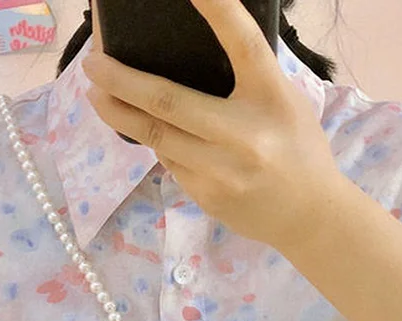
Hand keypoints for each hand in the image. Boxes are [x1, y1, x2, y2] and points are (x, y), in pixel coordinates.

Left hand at [81, 0, 346, 253]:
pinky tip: (144, 130)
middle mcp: (244, 134)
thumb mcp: (285, 102)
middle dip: (120, 80)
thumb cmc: (298, 150)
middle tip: (91, 63)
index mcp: (271, 98)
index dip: (217, 9)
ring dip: (119, 114)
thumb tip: (191, 55)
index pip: (242, 44)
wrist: (309, 218)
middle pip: (167, 101)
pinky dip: (155, 143)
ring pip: (156, 137)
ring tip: (96, 95)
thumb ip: (248, 79)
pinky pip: (169, 162)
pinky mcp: (206, 196)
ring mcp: (221, 171)